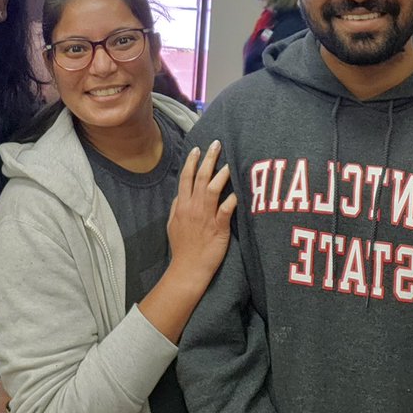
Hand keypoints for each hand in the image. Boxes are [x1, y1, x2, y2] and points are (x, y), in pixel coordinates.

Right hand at [166, 141, 237, 288]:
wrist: (188, 268)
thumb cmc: (182, 248)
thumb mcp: (172, 225)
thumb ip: (175, 208)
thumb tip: (179, 195)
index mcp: (181, 206)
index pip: (185, 178)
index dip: (191, 162)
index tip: (196, 148)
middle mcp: (193, 207)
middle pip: (200, 177)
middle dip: (208, 159)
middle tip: (216, 144)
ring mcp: (205, 217)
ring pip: (213, 188)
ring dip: (222, 174)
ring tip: (230, 162)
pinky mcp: (218, 227)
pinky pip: (226, 209)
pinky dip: (233, 199)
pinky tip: (241, 190)